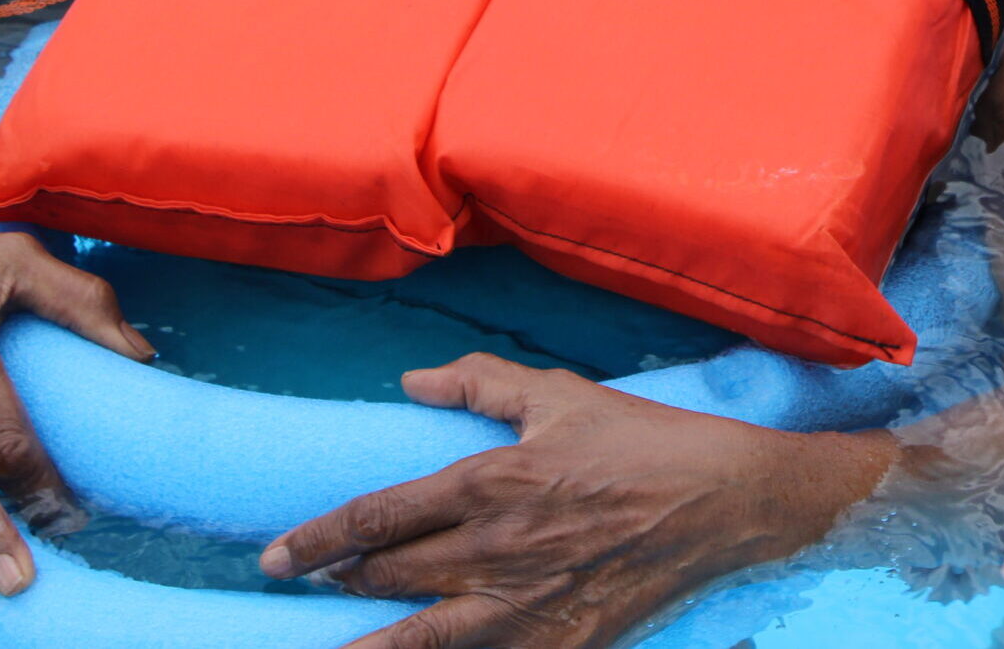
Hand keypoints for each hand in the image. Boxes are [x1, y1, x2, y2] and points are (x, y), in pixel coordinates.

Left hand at [261, 353, 895, 648]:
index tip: (276, 556)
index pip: (378, 517)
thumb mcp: (560, 394)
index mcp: (490, 482)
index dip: (318, 539)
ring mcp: (527, 604)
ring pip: (423, 638)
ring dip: (370, 643)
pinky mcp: (563, 640)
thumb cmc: (643, 439)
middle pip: (389, 578)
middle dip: (340, 583)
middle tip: (307, 584)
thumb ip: (479, 382)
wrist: (726, 500)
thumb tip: (411, 380)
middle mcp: (496, 549)